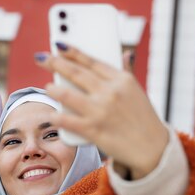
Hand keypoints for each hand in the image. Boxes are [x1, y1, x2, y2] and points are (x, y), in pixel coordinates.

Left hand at [36, 45, 168, 179]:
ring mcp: (100, 111)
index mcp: (121, 80)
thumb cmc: (143, 119)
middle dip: (55, 63)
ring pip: (67, 94)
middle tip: (42, 58)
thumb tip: (125, 53)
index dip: (72, 52)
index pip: (91, 61)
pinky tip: (51, 114)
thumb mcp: (137, 92)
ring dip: (53, 89)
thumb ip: (127, 72)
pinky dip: (56, 117)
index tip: (58, 46)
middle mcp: (109, 92)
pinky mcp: (93, 130)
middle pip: (76, 73)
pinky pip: (67, 120)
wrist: (152, 148)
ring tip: (47, 87)